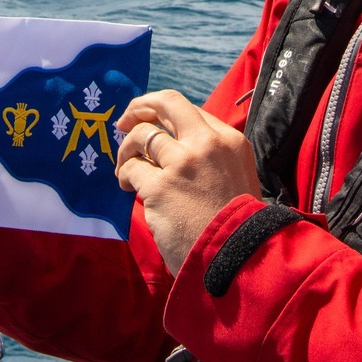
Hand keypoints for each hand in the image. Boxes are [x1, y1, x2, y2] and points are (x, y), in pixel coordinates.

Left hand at [116, 89, 260, 275]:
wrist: (237, 258)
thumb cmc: (236, 225)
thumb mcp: (237, 177)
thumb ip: (212, 157)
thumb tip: (174, 145)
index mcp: (229, 141)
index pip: (189, 110)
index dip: (164, 115)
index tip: (152, 123)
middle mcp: (207, 144)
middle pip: (166, 103)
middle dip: (140, 107)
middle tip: (125, 120)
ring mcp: (183, 163)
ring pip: (141, 135)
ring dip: (126, 149)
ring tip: (124, 168)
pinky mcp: (161, 187)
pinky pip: (131, 169)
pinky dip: (124, 175)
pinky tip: (127, 187)